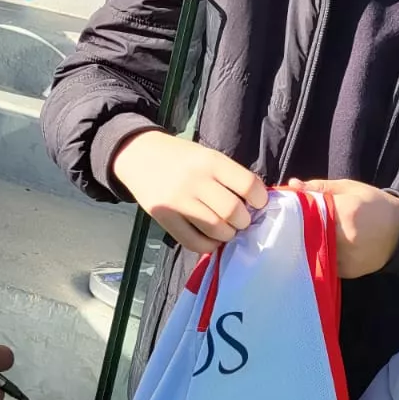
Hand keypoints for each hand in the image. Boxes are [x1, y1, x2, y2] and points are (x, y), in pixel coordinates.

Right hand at [112, 130, 268, 254]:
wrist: (139, 154)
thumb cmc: (180, 157)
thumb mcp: (207, 156)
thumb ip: (229, 177)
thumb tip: (254, 206)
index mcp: (211, 161)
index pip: (248, 185)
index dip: (259, 199)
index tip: (257, 203)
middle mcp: (195, 180)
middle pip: (233, 212)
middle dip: (243, 221)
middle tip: (239, 219)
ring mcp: (178, 200)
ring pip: (216, 229)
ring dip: (227, 234)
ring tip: (225, 228)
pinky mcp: (164, 217)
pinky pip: (194, 242)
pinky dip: (208, 245)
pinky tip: (210, 237)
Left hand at [288, 178, 398, 278]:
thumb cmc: (374, 204)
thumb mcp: (349, 188)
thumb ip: (319, 187)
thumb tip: (292, 184)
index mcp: (346, 212)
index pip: (309, 212)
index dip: (296, 211)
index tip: (287, 209)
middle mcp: (346, 238)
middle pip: (309, 234)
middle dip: (299, 228)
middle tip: (290, 223)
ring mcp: (347, 258)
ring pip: (314, 252)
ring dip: (307, 244)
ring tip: (304, 235)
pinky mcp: (348, 272)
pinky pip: (325, 264)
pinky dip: (320, 256)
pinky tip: (320, 247)